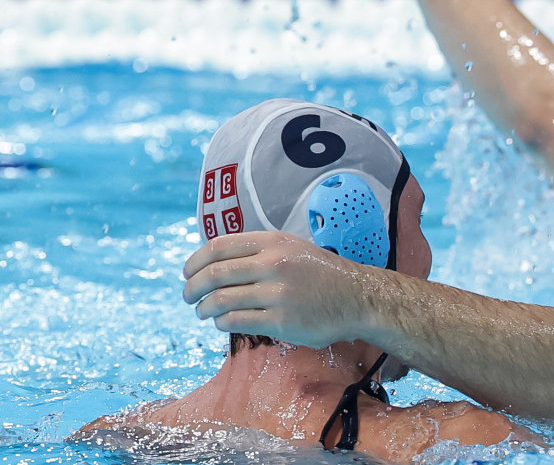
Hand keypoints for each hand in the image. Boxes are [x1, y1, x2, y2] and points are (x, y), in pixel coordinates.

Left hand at [182, 231, 369, 348]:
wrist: (356, 298)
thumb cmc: (319, 274)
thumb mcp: (290, 248)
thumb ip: (255, 251)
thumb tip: (211, 263)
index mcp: (273, 242)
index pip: (218, 247)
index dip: (195, 261)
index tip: (186, 273)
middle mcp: (274, 264)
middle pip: (215, 274)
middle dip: (192, 288)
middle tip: (187, 297)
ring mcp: (278, 293)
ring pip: (221, 300)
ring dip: (204, 309)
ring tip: (202, 312)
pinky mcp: (281, 321)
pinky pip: (236, 321)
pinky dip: (222, 323)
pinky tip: (223, 322)